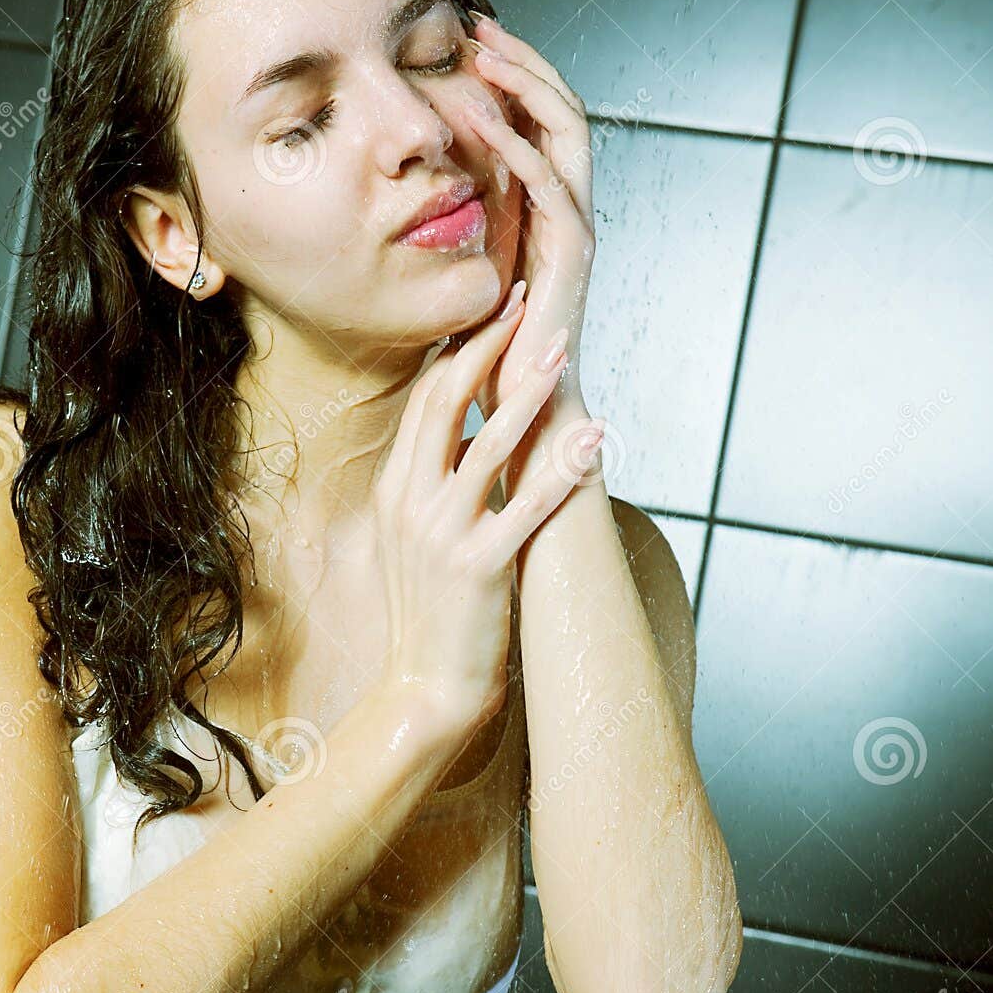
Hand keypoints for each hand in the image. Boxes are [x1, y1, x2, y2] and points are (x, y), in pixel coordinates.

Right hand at [373, 291, 588, 740]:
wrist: (425, 689)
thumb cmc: (431, 614)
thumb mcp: (414, 539)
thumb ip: (431, 486)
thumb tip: (464, 439)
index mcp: (396, 489)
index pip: (426, 400)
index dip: (462, 349)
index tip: (493, 309)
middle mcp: (412, 503)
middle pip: (446, 402)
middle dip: (489, 348)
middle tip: (524, 303)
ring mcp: (443, 534)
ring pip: (486, 445)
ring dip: (527, 393)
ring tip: (560, 350)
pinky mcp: (481, 567)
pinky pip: (528, 506)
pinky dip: (564, 469)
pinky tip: (596, 440)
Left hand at [456, 14, 596, 430]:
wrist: (524, 407)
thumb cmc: (491, 350)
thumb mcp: (471, 269)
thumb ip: (465, 225)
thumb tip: (424, 189)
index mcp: (550, 207)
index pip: (543, 121)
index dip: (513, 76)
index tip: (469, 42)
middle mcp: (571, 208)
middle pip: (562, 109)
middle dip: (522, 61)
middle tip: (477, 26)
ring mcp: (577, 226)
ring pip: (566, 131)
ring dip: (525, 86)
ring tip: (483, 54)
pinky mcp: (571, 252)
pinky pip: (550, 184)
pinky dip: (518, 148)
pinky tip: (482, 123)